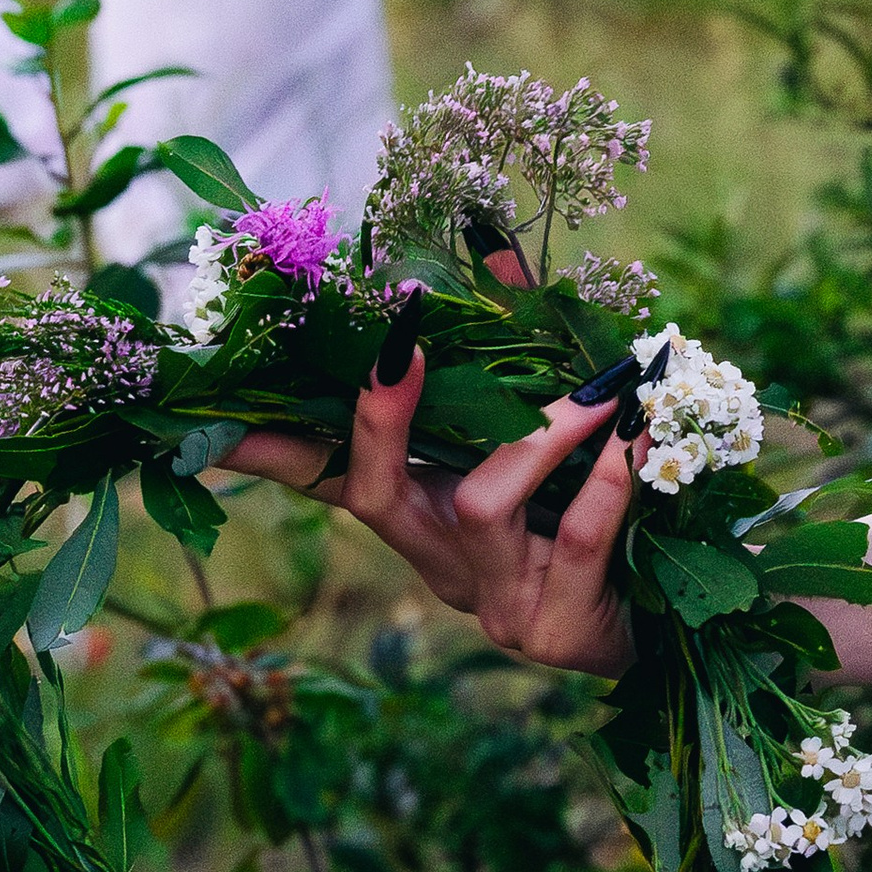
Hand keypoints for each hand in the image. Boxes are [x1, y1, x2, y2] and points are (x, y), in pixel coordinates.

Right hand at [223, 348, 637, 676]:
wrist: (660, 625)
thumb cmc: (593, 519)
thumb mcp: (544, 442)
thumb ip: (514, 353)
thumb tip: (489, 242)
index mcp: (423, 516)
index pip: (327, 479)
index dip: (268, 453)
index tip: (211, 426)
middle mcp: (441, 561)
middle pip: (372, 493)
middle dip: (377, 418)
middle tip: (397, 346)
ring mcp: (494, 602)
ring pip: (482, 505)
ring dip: (542, 436)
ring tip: (604, 390)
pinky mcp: (557, 630)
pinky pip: (578, 538)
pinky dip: (608, 480)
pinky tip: (635, 435)